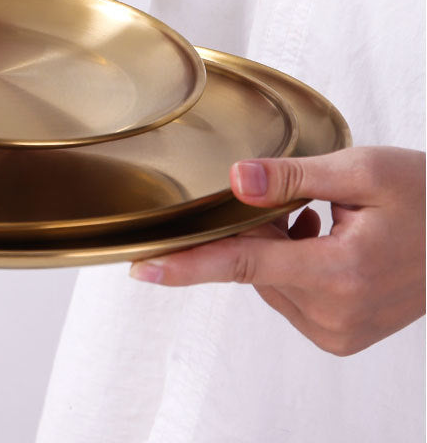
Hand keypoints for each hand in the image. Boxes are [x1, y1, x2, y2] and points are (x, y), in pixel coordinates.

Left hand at [130, 146, 425, 355]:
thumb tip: (235, 181)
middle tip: (300, 199)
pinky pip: (289, 293)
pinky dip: (292, 263)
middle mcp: (335, 313)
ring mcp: (339, 330)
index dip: (187, 265)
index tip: (144, 269)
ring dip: (277, 245)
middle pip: (254, 266)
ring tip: (323, 217)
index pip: (243, 266)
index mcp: (339, 272)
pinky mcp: (341, 334)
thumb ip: (292, 177)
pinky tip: (320, 236)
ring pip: (268, 279)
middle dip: (258, 228)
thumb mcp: (361, 172)